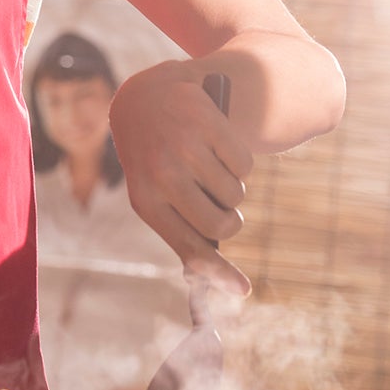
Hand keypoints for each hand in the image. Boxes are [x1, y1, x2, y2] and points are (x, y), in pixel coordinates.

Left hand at [109, 63, 253, 296]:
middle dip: (231, 221)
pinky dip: (239, 162)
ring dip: (232, 188)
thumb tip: (230, 286)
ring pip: (236, 193)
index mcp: (145, 200)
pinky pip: (244, 164)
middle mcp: (162, 174)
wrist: (144, 99)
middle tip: (223, 208)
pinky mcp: (206, 121)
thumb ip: (186, 234)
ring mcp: (184, 145)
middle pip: (222, 223)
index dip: (218, 272)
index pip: (190, 247)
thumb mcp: (156, 196)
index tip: (243, 290)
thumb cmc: (155, 161)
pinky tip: (215, 146)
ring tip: (208, 167)